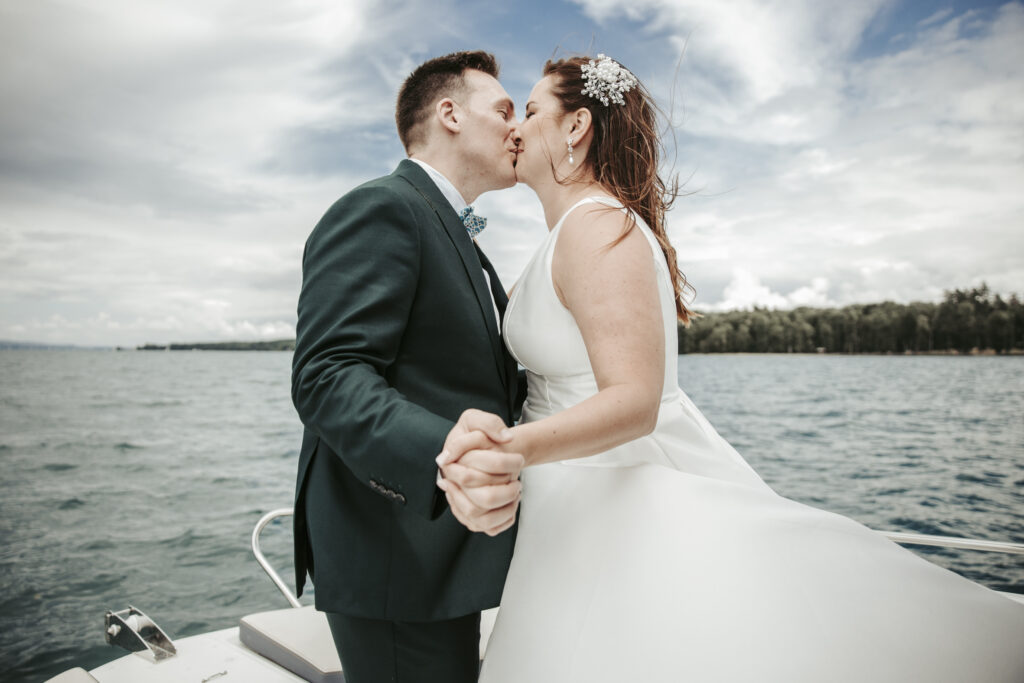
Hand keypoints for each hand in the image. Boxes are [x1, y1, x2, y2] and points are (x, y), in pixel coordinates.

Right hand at [436, 410, 523, 534]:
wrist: (475, 450)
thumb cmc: (474, 435)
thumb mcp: (474, 418)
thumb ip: (488, 422)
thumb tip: (505, 438)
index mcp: (451, 465)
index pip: (474, 475)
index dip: (504, 466)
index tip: (520, 460)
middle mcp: (451, 487)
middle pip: (483, 500)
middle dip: (507, 491)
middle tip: (518, 480)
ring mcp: (460, 504)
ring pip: (483, 519)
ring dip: (507, 507)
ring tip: (516, 492)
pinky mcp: (470, 517)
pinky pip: (488, 528)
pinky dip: (505, 519)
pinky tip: (511, 504)